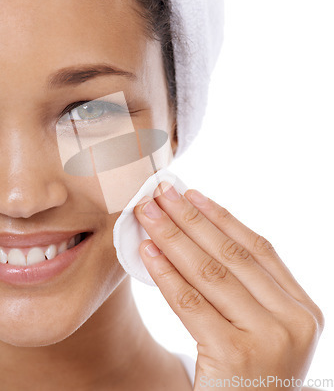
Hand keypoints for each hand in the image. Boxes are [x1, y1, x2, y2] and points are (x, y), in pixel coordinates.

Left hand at [134, 182, 323, 389]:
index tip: (192, 194)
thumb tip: (202, 234)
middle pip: (232, 255)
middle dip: (191, 218)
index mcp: (303, 309)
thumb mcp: (262, 331)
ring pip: (210, 272)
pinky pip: (191, 303)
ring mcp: (268, 338)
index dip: (221, 218)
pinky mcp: (234, 355)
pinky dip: (166, 273)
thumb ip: (247, 290)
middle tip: (161, 193)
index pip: (258, 249)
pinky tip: (147, 252)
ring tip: (148, 213)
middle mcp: (293, 320)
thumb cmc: (250, 379)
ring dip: (174, 237)